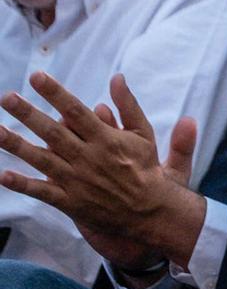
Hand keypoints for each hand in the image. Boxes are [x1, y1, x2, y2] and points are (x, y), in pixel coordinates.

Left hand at [0, 74, 204, 267]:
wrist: (150, 211)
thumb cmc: (145, 168)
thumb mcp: (144, 133)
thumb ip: (129, 105)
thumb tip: (117, 77)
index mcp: (106, 139)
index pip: (76, 111)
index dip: (55, 93)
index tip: (37, 77)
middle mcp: (88, 158)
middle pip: (53, 132)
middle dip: (28, 114)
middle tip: (7, 97)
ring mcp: (77, 180)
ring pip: (42, 159)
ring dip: (16, 145)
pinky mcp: (70, 201)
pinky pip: (42, 192)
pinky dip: (23, 185)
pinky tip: (3, 175)